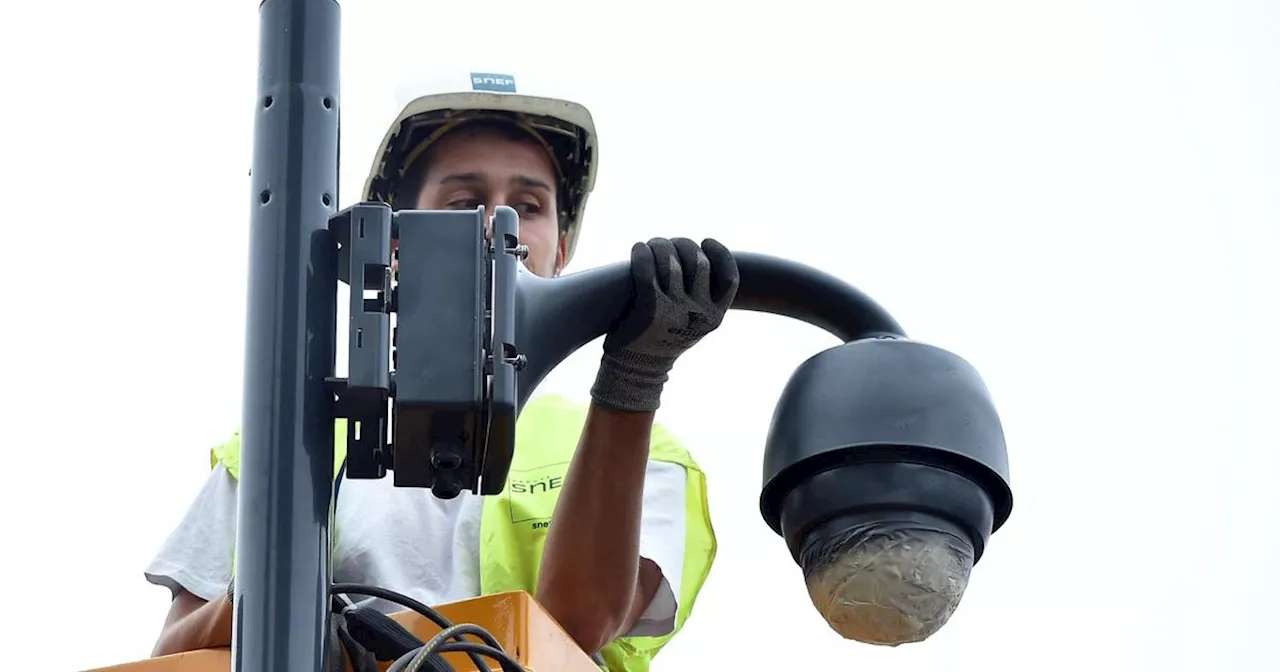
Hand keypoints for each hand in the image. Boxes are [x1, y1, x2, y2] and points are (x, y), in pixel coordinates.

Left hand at [591, 237, 739, 411]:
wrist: (638, 369)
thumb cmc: (664, 338)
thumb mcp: (693, 325)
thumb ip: (702, 299)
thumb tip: (702, 259)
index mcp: (714, 317)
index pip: (729, 279)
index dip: (721, 254)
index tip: (706, 241)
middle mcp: (697, 314)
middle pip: (699, 262)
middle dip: (683, 245)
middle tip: (670, 243)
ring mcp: (673, 311)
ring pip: (672, 263)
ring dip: (660, 246)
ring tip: (652, 244)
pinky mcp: (647, 310)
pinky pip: (646, 272)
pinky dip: (641, 255)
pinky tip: (638, 249)